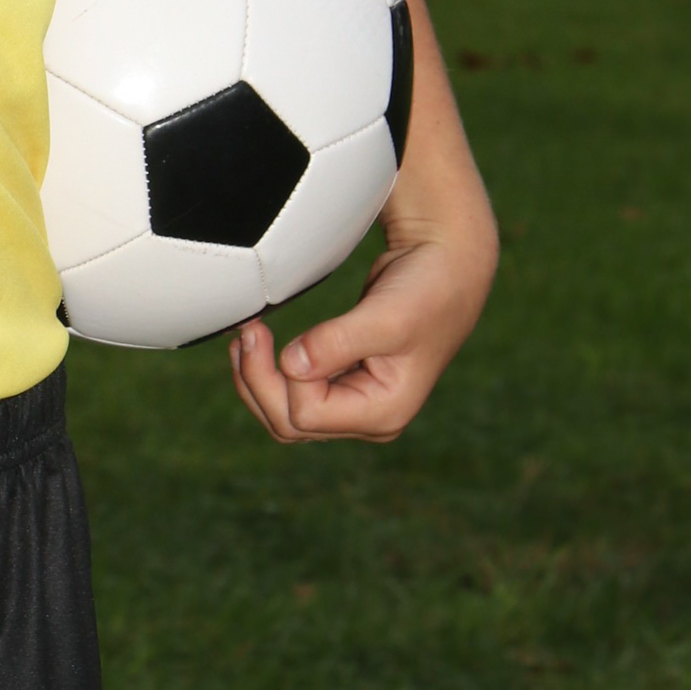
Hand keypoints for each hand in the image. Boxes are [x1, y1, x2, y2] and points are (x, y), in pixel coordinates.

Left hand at [227, 199, 496, 443]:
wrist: (446, 265)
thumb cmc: (427, 289)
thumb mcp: (387, 316)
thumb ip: (338, 342)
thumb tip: (291, 364)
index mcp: (383, 412)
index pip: (307, 413)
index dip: (280, 377)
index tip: (266, 330)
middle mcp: (368, 417)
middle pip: (290, 423)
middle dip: (257, 382)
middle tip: (244, 333)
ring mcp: (355, 402)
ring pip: (286, 415)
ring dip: (257, 380)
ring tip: (243, 339)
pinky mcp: (343, 381)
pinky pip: (294, 394)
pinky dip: (269, 372)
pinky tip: (257, 344)